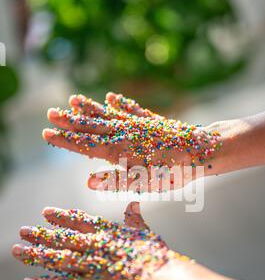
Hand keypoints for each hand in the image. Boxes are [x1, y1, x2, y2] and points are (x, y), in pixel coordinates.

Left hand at [12, 202, 181, 279]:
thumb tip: (133, 203)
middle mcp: (95, 246)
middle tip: (22, 231)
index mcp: (108, 232)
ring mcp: (91, 266)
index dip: (61, 216)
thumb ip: (135, 220)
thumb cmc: (156, 256)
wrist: (160, 278)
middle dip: (41, 235)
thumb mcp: (146, 233)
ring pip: (57, 259)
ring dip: (36, 255)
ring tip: (17, 251)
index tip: (45, 212)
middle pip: (62, 239)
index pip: (79, 221)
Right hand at [44, 92, 221, 191]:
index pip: (86, 145)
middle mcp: (126, 134)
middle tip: (50, 113)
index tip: (47, 133)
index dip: (66, 141)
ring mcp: (138, 126)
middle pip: (93, 127)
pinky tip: (111, 96)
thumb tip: (88, 182)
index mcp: (120, 151)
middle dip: (71, 121)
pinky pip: (131, 110)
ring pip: (108, 115)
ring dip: (90, 109)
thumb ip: (116, 180)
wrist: (202, 151)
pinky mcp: (152, 122)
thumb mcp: (145, 182)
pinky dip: (120, 104)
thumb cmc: (175, 171)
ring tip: (73, 99)